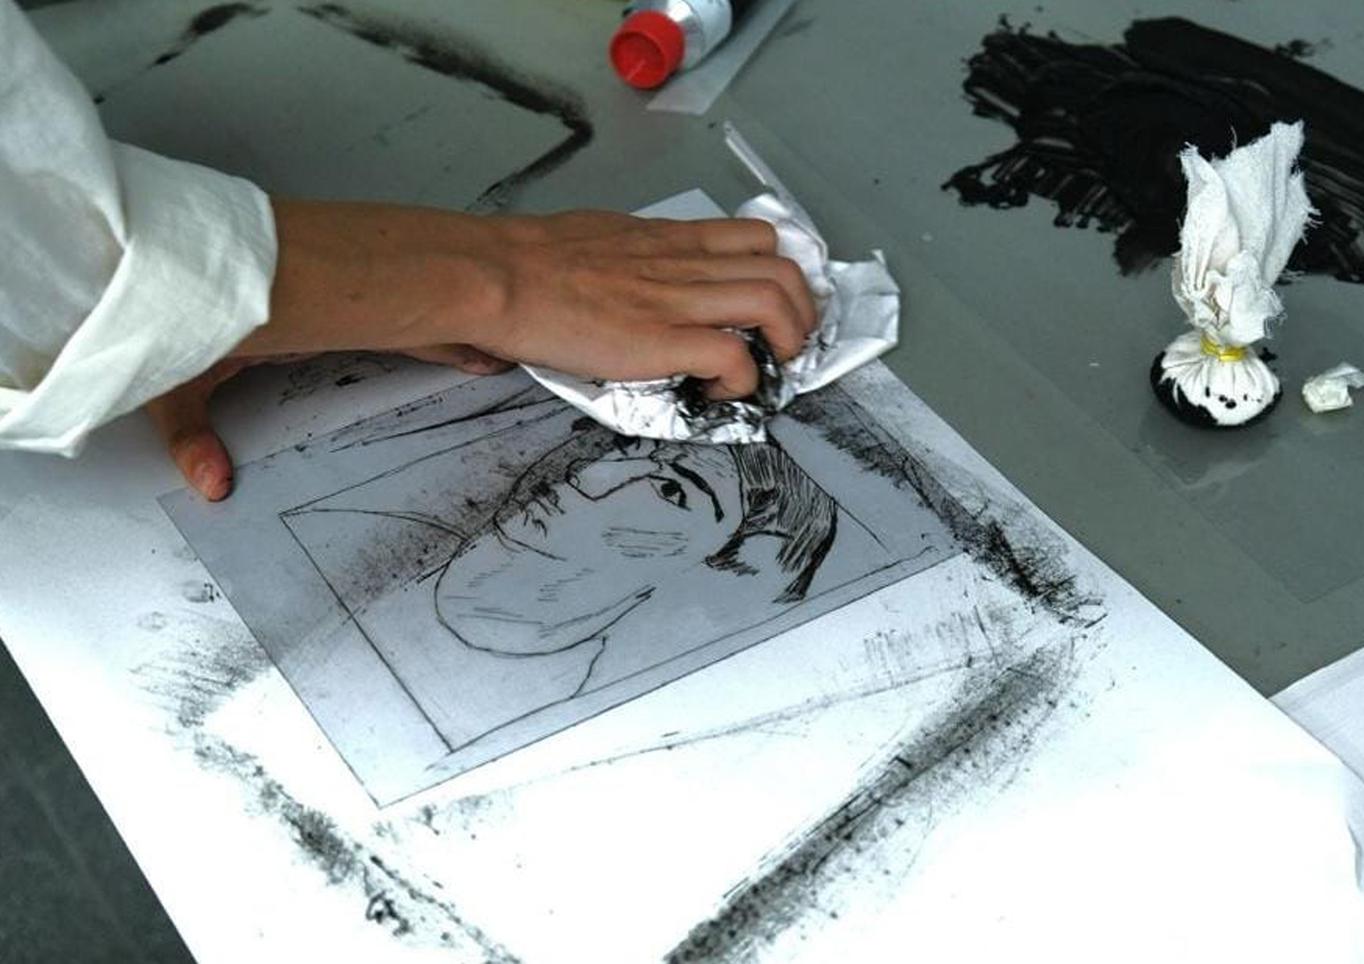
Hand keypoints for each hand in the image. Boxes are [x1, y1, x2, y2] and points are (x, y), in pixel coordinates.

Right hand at [157, 200, 816, 500]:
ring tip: (774, 370)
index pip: (751, 235)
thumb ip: (599, 263)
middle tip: (790, 343)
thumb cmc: (518, 262)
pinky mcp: (663, 340)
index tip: (775, 301)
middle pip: (781, 266)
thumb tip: (586, 295)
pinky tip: (722, 394)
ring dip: (789, 341)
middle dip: (803, 309)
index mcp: (663, 238)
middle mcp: (682, 260)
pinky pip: (734, 358)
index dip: (778, 269)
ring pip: (775, 302)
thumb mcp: (581, 242)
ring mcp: (677, 298)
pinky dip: (743, 380)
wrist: (493, 275)